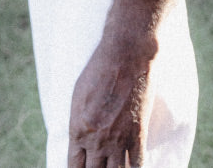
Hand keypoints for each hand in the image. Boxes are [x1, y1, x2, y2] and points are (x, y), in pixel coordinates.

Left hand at [67, 30, 157, 167]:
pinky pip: (138, 164)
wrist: (125, 55)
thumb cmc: (98, 70)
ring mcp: (118, 139)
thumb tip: (78, 139)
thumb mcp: (78, 97)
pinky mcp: (138, 133)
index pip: (73, 167)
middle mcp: (97, 141)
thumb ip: (78, 122)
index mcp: (78, 131)